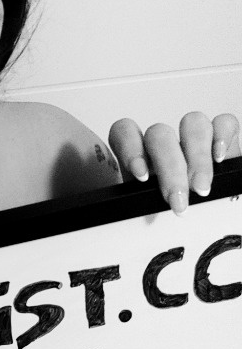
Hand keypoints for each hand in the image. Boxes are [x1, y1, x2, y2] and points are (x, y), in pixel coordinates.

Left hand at [109, 112, 240, 214]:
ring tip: (201, 190)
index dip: (130, 149)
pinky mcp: (222, 139)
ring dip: (197, 157)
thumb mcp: (146, 216)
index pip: (124, 133)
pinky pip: (224, 122)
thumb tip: (140, 209)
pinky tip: (221, 159)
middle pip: (160, 134)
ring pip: (192, 123)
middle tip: (178, 201)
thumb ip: (139, 206)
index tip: (141, 177)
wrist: (200, 225)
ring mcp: (192, 139)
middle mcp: (164, 145)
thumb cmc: (168, 221)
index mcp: (139, 159)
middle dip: (170, 169)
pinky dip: (223, 136)